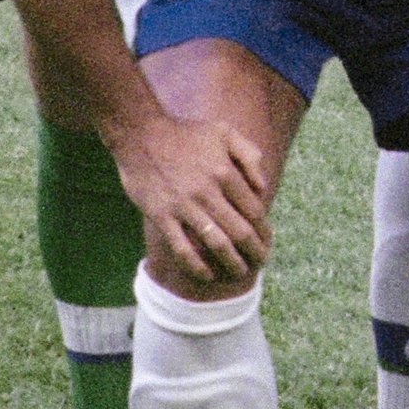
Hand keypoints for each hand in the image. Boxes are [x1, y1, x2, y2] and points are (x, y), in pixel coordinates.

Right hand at [112, 116, 273, 280]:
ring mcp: (183, 206)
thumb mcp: (224, 132)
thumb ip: (249, 155)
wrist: (140, 134)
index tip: (268, 241)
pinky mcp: (161, 216)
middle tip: (261, 262)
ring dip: (232, 262)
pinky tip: (207, 275)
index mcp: (226, 173)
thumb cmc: (185, 133)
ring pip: (215, 243)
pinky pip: (181, 247)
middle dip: (255, 251)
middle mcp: (208, 192)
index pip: (254, 210)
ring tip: (240, 273)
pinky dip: (196, 265)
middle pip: (240, 231)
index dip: (265, 230)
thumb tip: (262, 187)